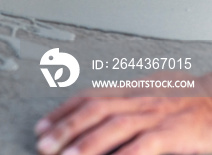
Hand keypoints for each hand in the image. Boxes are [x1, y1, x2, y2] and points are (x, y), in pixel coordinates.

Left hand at [35, 71, 211, 154]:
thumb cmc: (193, 100)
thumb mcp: (155, 93)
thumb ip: (128, 102)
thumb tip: (101, 113)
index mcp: (132, 90)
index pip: (88, 97)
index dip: (61, 111)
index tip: (40, 126)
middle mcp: (140, 98)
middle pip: (93, 109)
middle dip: (64, 127)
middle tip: (42, 144)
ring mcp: (157, 114)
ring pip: (113, 125)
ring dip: (86, 142)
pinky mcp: (176, 131)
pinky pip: (145, 144)